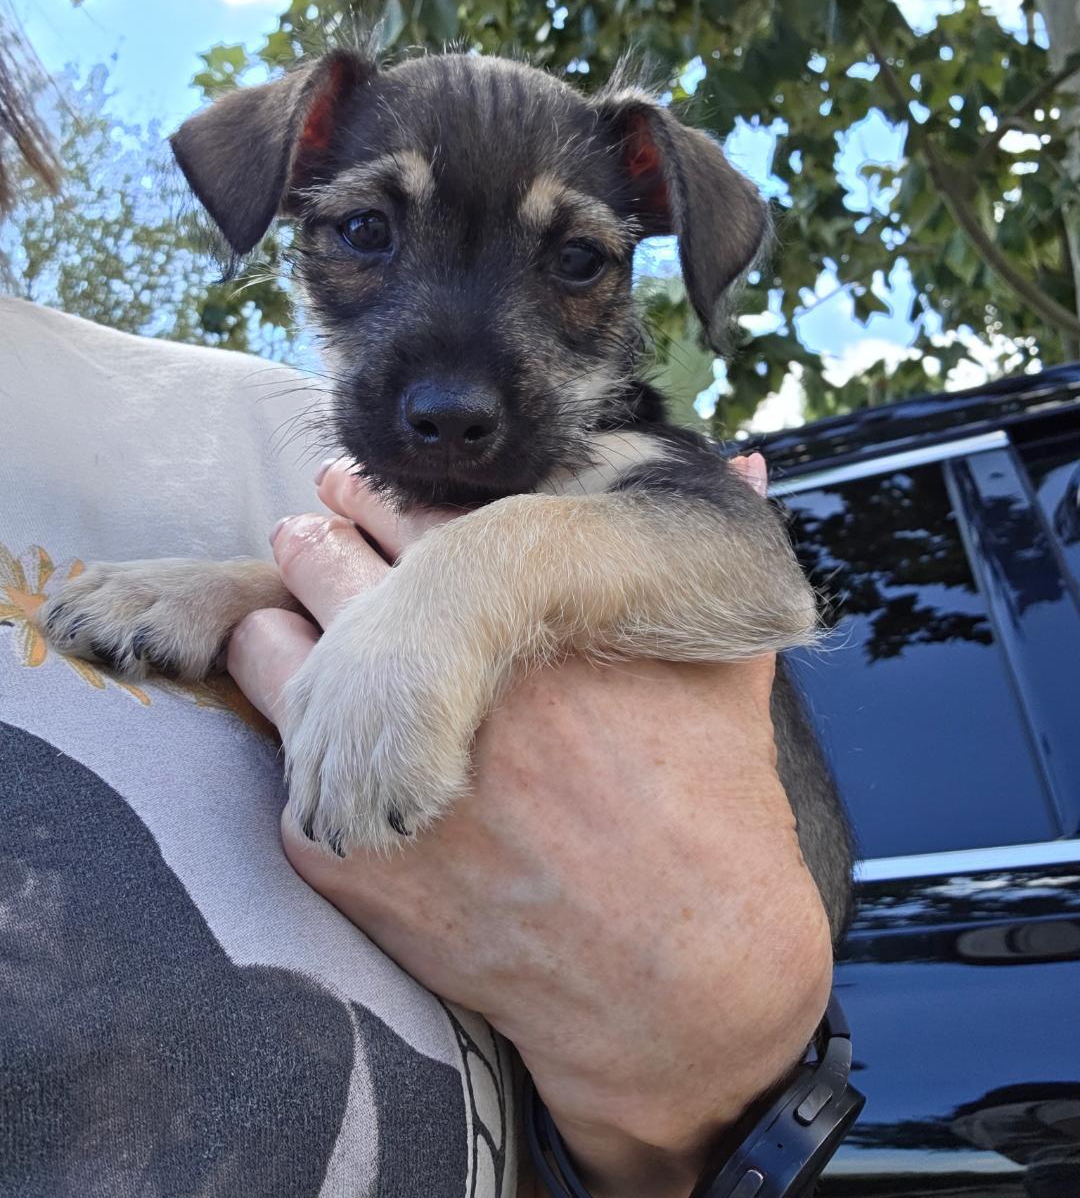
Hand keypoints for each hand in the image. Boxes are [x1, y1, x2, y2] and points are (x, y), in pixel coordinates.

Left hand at [227, 456, 831, 1197]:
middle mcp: (446, 674)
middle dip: (321, 538)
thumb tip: (754, 460)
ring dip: (284, 624)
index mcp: (534, 613)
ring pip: (270, 647)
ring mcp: (383, 763)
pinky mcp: (343, 849)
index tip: (362, 489)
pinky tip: (317, 728)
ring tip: (299, 616)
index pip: (412, 512)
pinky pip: (277, 759)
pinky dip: (295, 736)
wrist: (682, 985)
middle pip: (326, 560)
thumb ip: (710, 554)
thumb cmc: (714, 815)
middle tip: (319, 529)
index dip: (380, 495)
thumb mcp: (728, 667)